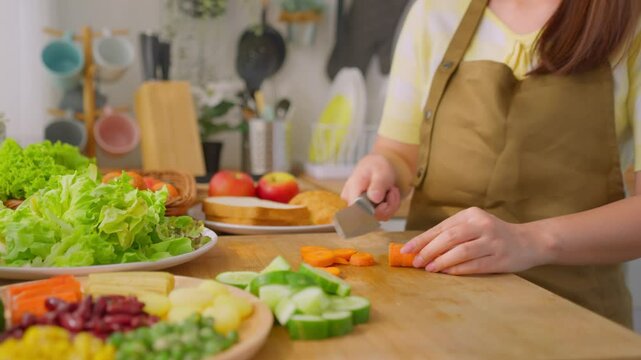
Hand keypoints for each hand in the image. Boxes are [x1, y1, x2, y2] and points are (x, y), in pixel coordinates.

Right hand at [341, 154, 401, 220]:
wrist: (381, 167)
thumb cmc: (377, 167)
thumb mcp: (380, 171)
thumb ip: (378, 184)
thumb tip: (374, 198)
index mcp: (351, 191)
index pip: (357, 212)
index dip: (373, 212)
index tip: (385, 203)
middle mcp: (353, 203)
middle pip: (371, 216)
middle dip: (387, 205)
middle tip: (392, 190)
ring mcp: (362, 209)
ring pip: (380, 217)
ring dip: (391, 204)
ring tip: (391, 189)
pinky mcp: (370, 213)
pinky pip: (384, 216)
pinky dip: (391, 206)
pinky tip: (390, 195)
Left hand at [401, 207, 553, 274]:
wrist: (530, 241)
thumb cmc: (493, 235)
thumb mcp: (474, 226)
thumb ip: (451, 234)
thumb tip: (420, 249)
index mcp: (471, 214)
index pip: (441, 227)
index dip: (422, 239)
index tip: (406, 250)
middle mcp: (482, 225)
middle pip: (449, 237)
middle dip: (429, 250)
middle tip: (416, 262)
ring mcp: (492, 241)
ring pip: (461, 251)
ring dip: (442, 261)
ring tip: (429, 268)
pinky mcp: (500, 257)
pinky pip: (474, 264)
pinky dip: (458, 269)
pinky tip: (446, 272)